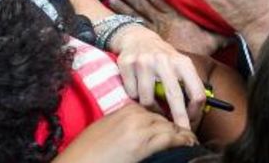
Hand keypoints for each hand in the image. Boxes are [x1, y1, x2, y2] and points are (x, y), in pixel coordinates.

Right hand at [53, 104, 196, 162]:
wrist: (76, 162)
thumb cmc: (88, 151)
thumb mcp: (107, 129)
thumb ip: (125, 124)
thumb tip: (141, 131)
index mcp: (125, 109)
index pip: (155, 111)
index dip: (167, 120)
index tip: (176, 127)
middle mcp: (134, 115)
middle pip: (164, 118)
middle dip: (177, 126)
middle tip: (189, 134)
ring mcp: (138, 128)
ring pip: (169, 126)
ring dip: (182, 133)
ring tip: (192, 140)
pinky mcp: (141, 144)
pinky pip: (169, 138)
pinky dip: (182, 140)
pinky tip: (189, 143)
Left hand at [110, 0, 229, 56]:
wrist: (190, 71)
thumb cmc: (201, 55)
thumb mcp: (212, 41)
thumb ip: (220, 34)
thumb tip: (233, 29)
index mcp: (175, 18)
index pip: (158, 0)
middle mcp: (162, 22)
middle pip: (144, 4)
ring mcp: (154, 32)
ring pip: (136, 14)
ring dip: (124, 4)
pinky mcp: (149, 42)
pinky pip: (135, 29)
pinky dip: (123, 20)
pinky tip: (112, 15)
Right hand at [111, 25, 207, 130]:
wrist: (137, 37)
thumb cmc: (162, 57)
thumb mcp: (179, 65)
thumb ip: (187, 85)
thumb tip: (196, 113)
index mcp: (182, 62)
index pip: (196, 91)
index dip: (195, 111)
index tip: (191, 122)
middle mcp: (164, 59)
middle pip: (174, 96)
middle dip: (178, 118)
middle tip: (180, 132)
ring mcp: (144, 61)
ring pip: (147, 99)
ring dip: (150, 108)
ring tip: (150, 104)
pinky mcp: (127, 64)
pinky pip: (131, 93)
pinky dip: (134, 96)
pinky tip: (136, 88)